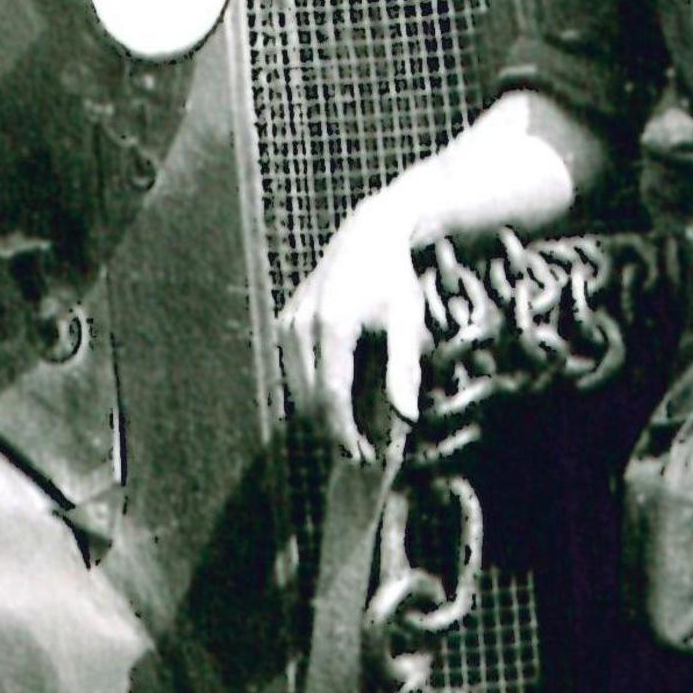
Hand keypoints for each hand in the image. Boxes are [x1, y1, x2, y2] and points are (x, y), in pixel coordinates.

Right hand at [277, 203, 427, 461]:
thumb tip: (407, 418)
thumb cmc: (394, 279)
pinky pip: (293, 370)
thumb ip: (404, 370)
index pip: (332, 394)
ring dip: (321, 414)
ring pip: (297, 387)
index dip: (344, 430)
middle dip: (334, 429)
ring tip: (352, 432)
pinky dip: (312, 391)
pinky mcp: (284, 323)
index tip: (362, 456)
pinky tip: (337, 402)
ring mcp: (287, 323)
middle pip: (310, 396)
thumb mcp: (408, 321)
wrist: (367, 236)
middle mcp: (301, 325)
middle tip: (363, 452)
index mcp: (333, 325)